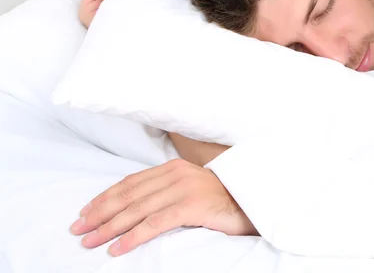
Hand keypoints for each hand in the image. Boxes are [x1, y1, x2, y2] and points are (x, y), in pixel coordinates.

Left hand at [70, 159, 256, 256]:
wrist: (253, 203)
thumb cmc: (221, 200)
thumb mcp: (190, 188)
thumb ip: (166, 190)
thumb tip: (136, 205)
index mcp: (173, 167)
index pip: (130, 182)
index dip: (105, 198)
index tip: (85, 212)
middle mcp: (176, 174)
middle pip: (128, 195)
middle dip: (100, 213)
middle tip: (78, 229)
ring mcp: (184, 188)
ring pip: (137, 209)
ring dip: (110, 227)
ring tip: (91, 241)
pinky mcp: (192, 205)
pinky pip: (155, 223)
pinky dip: (133, 236)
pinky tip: (118, 248)